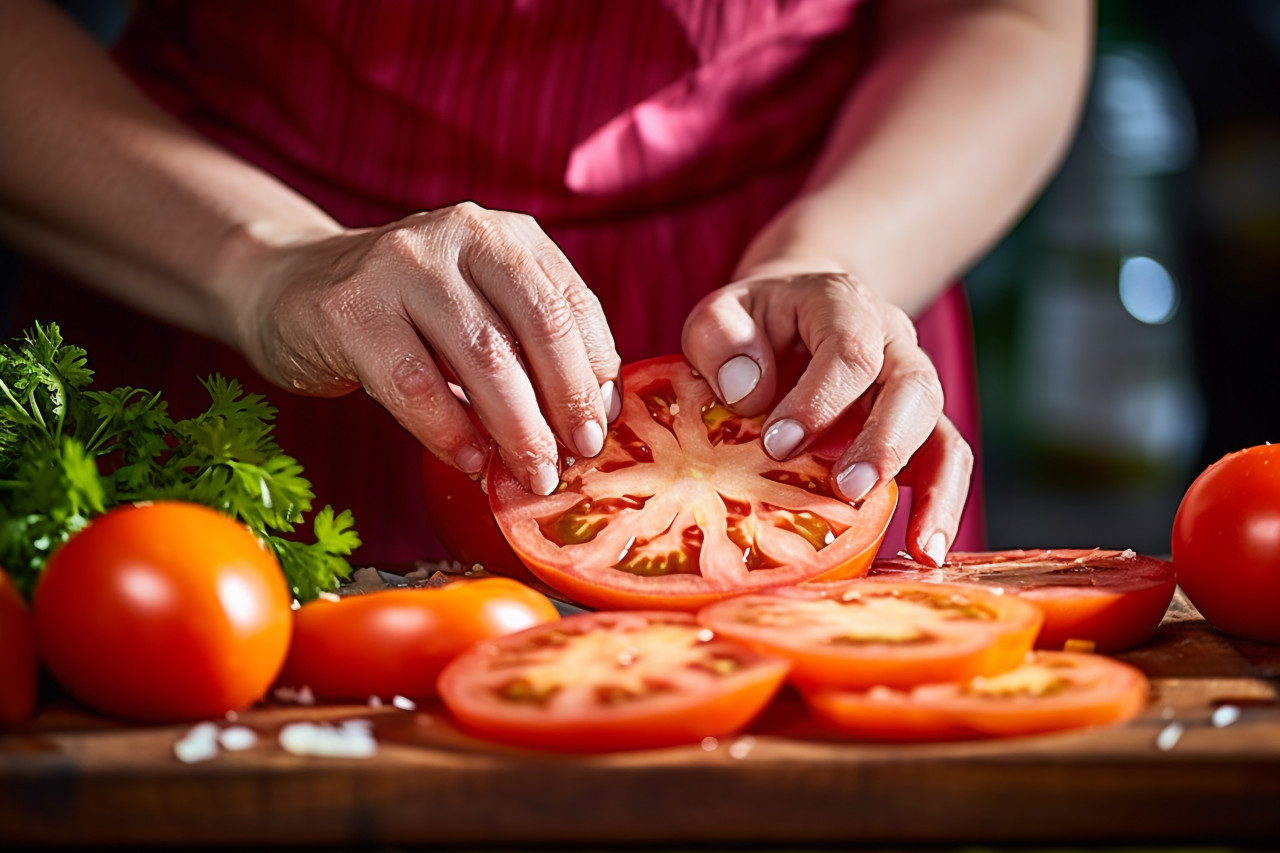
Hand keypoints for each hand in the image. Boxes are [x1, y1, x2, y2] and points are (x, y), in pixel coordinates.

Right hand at [232, 202, 621, 494]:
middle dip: (566, 402)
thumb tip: (593, 420)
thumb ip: (529, 349)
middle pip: (539, 324)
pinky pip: (416, 384)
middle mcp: (461, 233)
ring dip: (518, 429)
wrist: (288, 288)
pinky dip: (451, 432)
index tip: (601, 429)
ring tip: (532, 475)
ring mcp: (402, 264)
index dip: (595, 372)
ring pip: (484, 357)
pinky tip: (472, 462)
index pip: (573, 303)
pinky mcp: (351, 309)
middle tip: (576, 459)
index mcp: (506, 235)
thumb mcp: (476, 311)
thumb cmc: (402, 316)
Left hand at [680, 264, 972, 566]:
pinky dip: (941, 505)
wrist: (794, 312)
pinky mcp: (916, 428)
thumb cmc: (754, 324)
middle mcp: (891, 342)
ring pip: (940, 429)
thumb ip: (720, 338)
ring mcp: (910, 386)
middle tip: (847, 490)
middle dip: (883, 443)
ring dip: (934, 489)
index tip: (777, 445)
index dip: (818, 400)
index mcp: (842, 304)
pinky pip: (945, 461)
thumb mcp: (721, 314)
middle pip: (913, 386)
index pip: (848, 348)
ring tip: (919, 547)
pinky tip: (924, 552)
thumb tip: (747, 392)